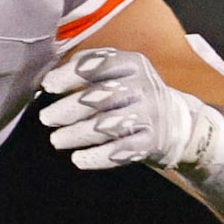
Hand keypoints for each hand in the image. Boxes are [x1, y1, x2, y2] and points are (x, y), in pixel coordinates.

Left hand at [39, 48, 223, 172]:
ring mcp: (150, 114)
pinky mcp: (153, 141)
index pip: (100, 64)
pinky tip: (79, 159)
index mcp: (132, 64)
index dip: (71, 74)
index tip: (48, 85)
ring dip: (78, 134)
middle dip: (70, 108)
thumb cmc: (132, 95)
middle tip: (46, 118)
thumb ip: (87, 70)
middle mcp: (143, 86)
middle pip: (103, 95)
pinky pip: (123, 150)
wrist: (177, 121)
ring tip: (57, 140)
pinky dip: (98, 156)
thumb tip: (48, 79)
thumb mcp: (118, 73)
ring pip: (109, 124)